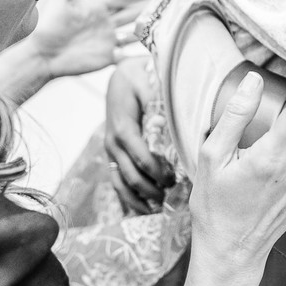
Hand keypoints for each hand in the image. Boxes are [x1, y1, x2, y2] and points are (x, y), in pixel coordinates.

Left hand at [26, 0, 156, 78]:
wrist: (43, 55)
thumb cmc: (49, 28)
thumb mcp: (61, 2)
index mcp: (97, 9)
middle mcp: (106, 24)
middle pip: (132, 14)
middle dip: (148, 8)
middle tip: (168, 2)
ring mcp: (108, 41)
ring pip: (134, 33)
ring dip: (148, 29)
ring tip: (165, 25)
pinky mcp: (108, 58)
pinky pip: (128, 54)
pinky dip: (140, 53)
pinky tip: (155, 51)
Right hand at [105, 55, 174, 213]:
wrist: (122, 76)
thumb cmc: (139, 77)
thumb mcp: (148, 80)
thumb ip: (158, 97)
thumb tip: (174, 117)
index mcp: (122, 126)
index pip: (138, 154)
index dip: (155, 169)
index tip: (173, 178)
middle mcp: (113, 142)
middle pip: (130, 174)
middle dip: (151, 188)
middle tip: (172, 195)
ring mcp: (111, 151)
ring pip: (121, 183)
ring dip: (139, 199)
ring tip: (158, 208)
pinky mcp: (114, 156)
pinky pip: (117, 182)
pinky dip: (129, 199)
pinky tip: (143, 210)